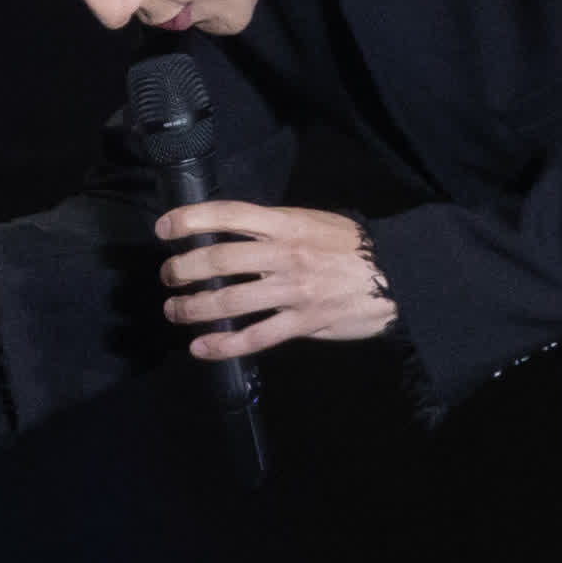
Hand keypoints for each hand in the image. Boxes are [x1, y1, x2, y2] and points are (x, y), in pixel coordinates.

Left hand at [158, 201, 393, 359]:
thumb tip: (231, 235)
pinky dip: (223, 344)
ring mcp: (293, 291)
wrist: (398, 275)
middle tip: (168, 276)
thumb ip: (273, 229)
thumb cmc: (351, 247)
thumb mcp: (312, 222)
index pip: (229, 214)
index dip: (190, 219)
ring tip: (174, 311)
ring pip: (230, 300)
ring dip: (193, 307)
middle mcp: (284, 254)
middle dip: (183, 269)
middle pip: (219, 259)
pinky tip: (200, 348)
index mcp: (286, 224)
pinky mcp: (303, 323)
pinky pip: (255, 336)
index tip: (163, 229)